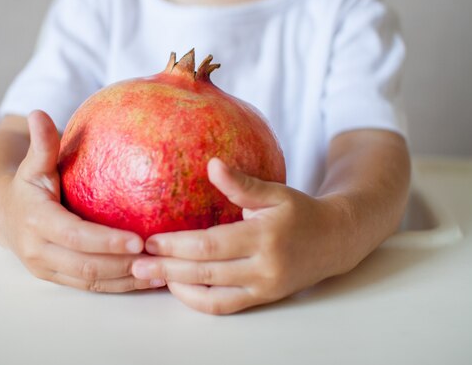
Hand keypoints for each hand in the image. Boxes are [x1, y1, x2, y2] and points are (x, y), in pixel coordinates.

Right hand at [0, 111, 165, 291]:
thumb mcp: (33, 164)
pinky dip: (120, 285)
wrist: (1, 214)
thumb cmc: (25, 186)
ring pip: (92, 282)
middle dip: (125, 266)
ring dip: (127, 280)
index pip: (75, 236)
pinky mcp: (56, 278)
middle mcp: (38, 251)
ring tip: (161, 271)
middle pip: (87, 266)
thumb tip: (37, 112)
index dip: (106, 241)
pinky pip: (91, 287)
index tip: (138, 240)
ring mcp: (46, 269)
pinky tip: (147, 278)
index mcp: (35, 221)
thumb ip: (41, 143)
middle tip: (160, 258)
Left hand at [131, 158, 347, 313]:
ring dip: (177, 288)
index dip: (176, 244)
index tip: (149, 239)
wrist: (335, 241)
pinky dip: (198, 301)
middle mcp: (263, 267)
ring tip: (150, 277)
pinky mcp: (262, 298)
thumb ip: (243, 184)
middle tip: (136, 264)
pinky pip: (225, 307)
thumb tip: (212, 165)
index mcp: (264, 236)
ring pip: (212, 295)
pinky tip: (178, 288)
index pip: (210, 245)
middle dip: (167, 268)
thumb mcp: (276, 192)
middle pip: (205, 272)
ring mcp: (263, 287)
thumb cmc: (301, 212)